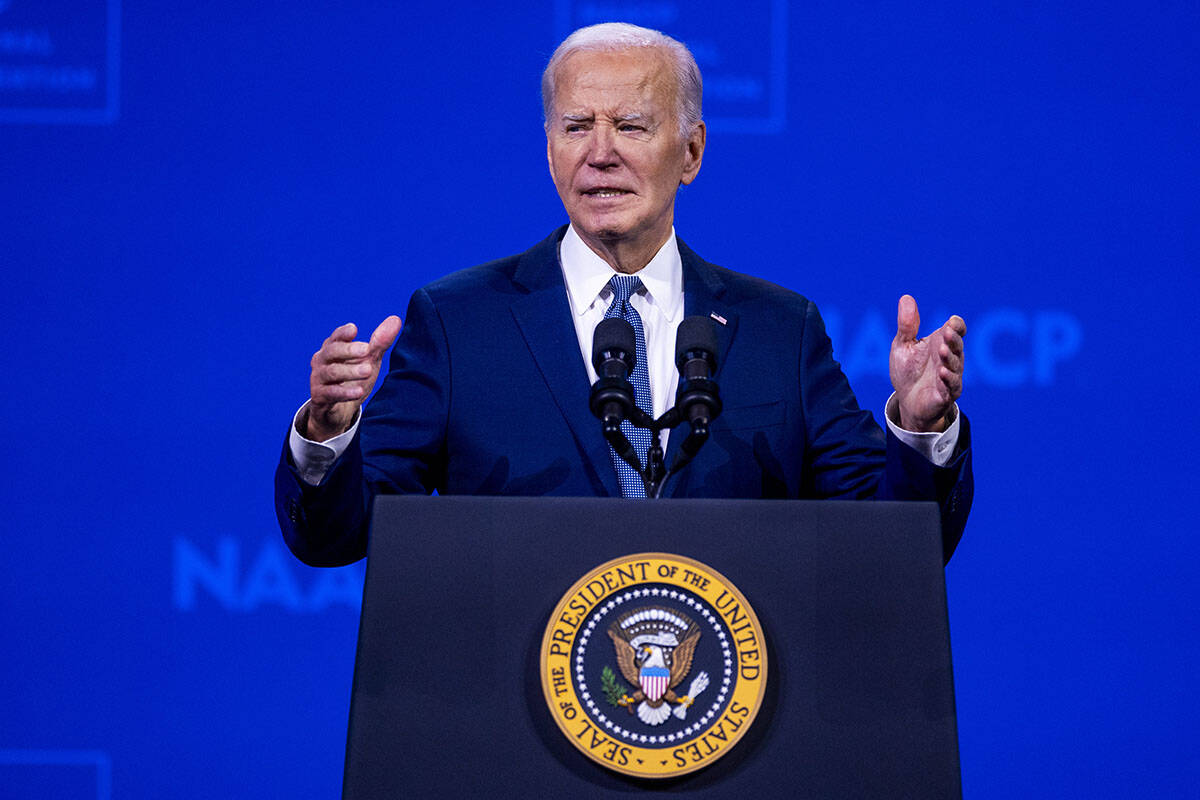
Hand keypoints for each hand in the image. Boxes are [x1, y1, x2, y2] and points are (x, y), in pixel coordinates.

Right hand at [306, 316, 401, 441]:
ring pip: (331, 372)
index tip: (354, 329)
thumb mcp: (368, 360)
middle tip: (366, 349)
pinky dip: (345, 392)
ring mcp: (318, 379)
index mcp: (332, 348)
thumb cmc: (353, 378)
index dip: (343, 333)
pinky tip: (359, 391)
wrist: (338, 410)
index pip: (336, 337)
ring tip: (368, 370)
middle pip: (331, 352)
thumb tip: (396, 319)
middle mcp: (321, 361)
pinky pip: (330, 393)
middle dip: (348, 350)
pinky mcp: (319, 397)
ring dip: (350, 371)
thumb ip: (380, 342)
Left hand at [889, 295, 964, 432]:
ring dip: (950, 358)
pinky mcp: (946, 394)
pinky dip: (948, 379)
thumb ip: (907, 325)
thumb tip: (906, 297)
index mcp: (941, 342)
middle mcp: (950, 357)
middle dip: (953, 339)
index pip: (956, 329)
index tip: (951, 322)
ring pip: (955, 365)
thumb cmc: (908, 371)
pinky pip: (951, 386)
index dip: (957, 325)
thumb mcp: (903, 346)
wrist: (907, 401)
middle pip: (957, 345)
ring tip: (942, 351)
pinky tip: (942, 373)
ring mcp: (950, 375)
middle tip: (946, 333)